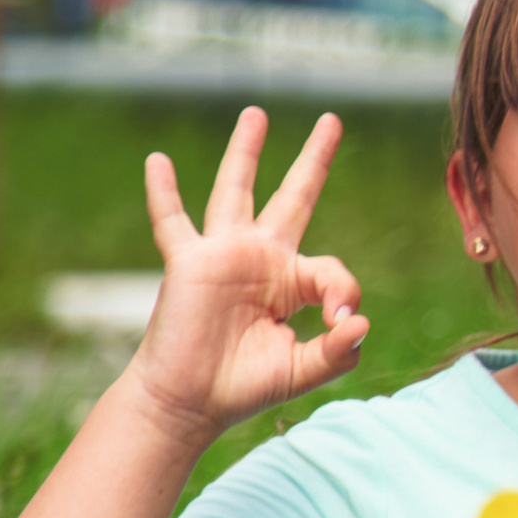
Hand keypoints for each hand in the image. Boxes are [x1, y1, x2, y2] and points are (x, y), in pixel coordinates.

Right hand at [129, 107, 367, 440]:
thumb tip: (360, 322)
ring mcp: (223, 255)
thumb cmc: (245, 387)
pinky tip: (157, 161)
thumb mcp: (305, 370)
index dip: (344, 294)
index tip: (341, 323)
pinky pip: (172, 221)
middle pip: (294, 197)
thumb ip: (339, 350)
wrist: (191, 403)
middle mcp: (261, 260)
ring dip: (245, 152)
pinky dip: (163, 192)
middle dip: (313, 160)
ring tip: (257, 114)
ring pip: (236, 191)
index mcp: (292, 283)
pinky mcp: (188, 262)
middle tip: (333, 120)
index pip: (331, 270)